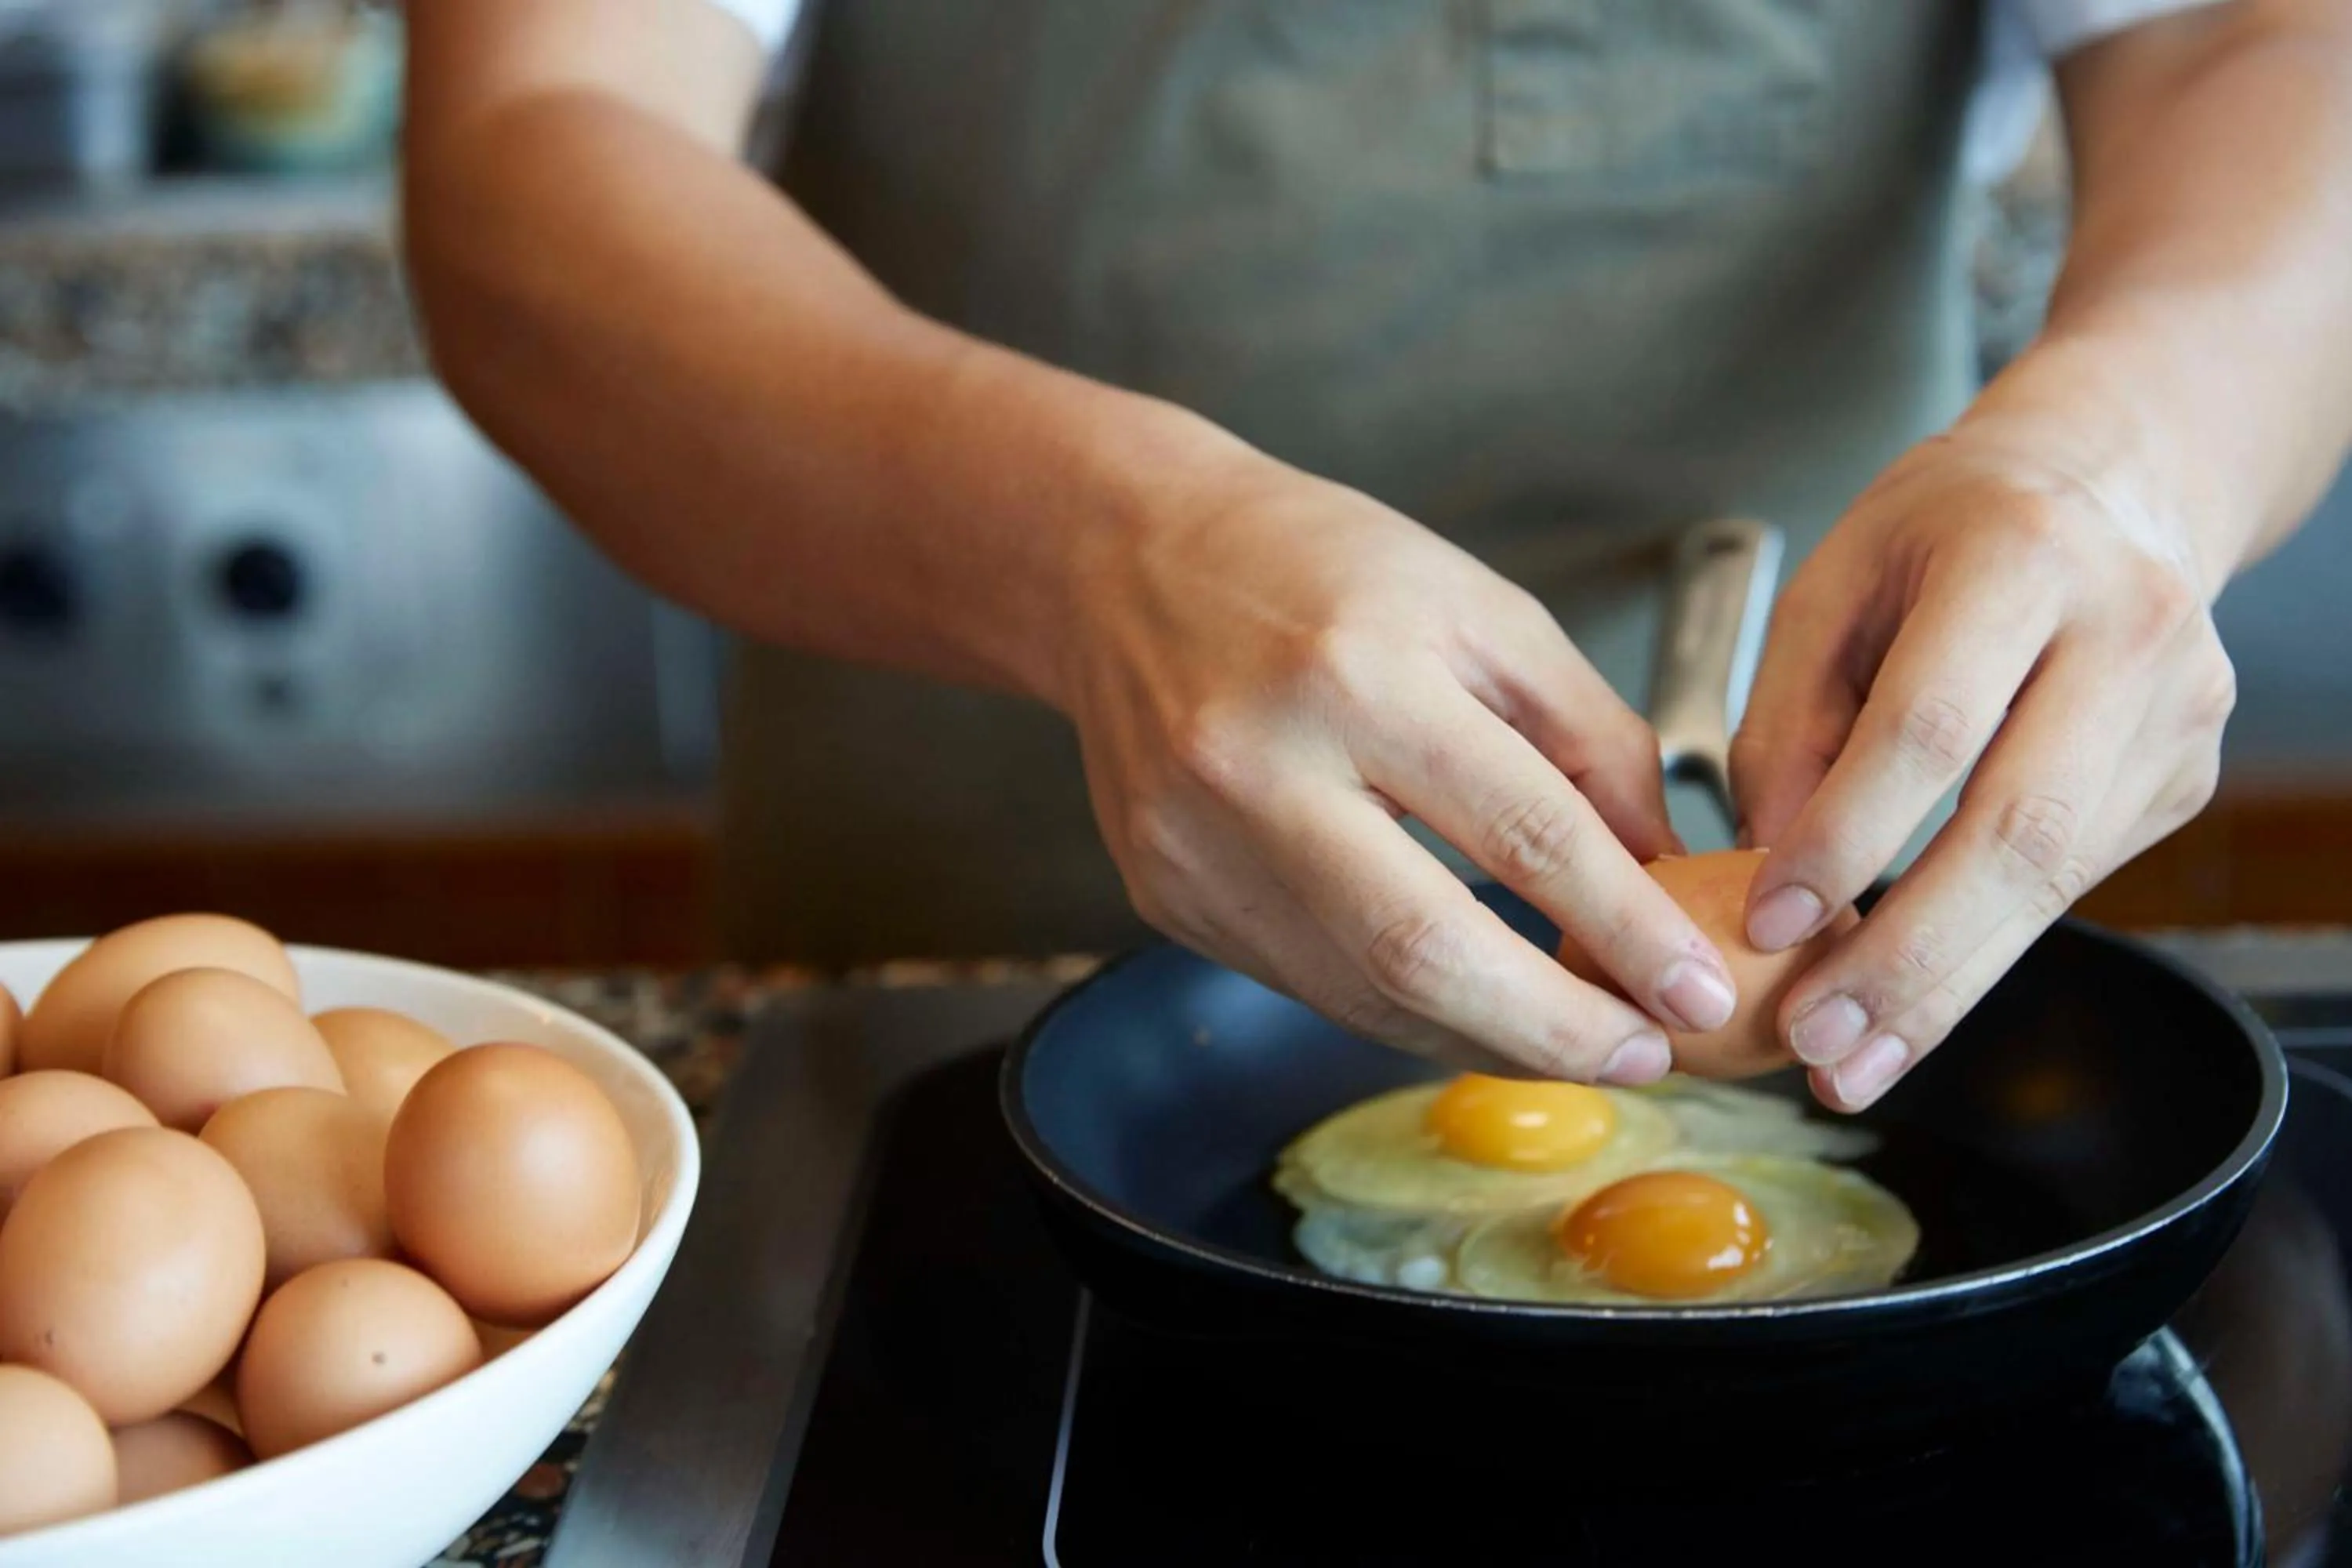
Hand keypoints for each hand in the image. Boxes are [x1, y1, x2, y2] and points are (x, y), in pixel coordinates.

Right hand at [1057, 460, 1739, 1081]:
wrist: (1123, 561)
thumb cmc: (1314, 567)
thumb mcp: (1481, 610)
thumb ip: (1588, 740)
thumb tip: (1663, 875)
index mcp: (1355, 674)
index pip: (1523, 832)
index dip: (1626, 930)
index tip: (1697, 990)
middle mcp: (1257, 768)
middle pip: (1423, 951)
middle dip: (1554, 1030)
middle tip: (1646, 1055)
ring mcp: (1196, 846)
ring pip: (1363, 994)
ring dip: (1487, 1038)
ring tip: (1576, 1041)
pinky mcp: (1165, 896)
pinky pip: (1310, 983)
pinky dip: (1406, 1010)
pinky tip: (1471, 1007)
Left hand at [1732, 420, 2235, 1110]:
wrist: (2106, 488)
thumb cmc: (1943, 533)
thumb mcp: (1832, 584)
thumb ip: (1786, 719)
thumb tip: (1767, 864)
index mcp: (2018, 557)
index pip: (1930, 728)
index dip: (1846, 838)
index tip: (1767, 924)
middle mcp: (2124, 631)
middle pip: (2016, 829)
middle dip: (1908, 957)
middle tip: (1819, 1041)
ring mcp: (2175, 711)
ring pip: (2056, 881)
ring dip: (1947, 988)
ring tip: (1853, 1060)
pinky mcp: (2184, 776)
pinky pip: (2073, 883)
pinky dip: (1985, 951)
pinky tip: (1914, 1001)